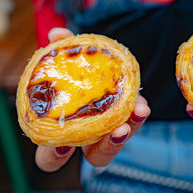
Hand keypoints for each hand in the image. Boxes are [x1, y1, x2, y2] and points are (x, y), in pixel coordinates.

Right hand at [35, 28, 150, 171]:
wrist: (101, 66)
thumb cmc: (72, 72)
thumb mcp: (65, 60)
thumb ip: (61, 49)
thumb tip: (57, 34)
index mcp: (63, 132)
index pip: (51, 158)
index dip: (54, 156)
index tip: (62, 145)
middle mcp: (89, 137)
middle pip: (97, 157)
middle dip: (107, 147)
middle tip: (117, 131)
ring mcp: (110, 129)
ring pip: (121, 140)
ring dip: (131, 127)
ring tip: (138, 110)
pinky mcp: (128, 117)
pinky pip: (135, 119)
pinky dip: (138, 110)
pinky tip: (141, 103)